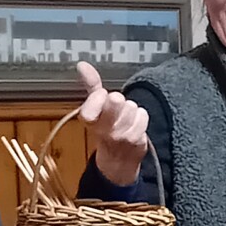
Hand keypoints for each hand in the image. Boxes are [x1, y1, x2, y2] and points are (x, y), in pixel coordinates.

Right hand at [76, 59, 149, 186]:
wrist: (118, 160)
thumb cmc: (106, 128)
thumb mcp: (95, 106)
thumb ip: (91, 85)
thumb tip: (82, 65)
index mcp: (90, 120)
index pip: (90, 106)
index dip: (98, 97)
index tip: (101, 96)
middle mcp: (104, 130)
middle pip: (116, 101)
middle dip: (118, 100)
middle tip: (117, 106)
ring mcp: (121, 137)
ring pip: (132, 107)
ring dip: (130, 111)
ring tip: (125, 118)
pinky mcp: (137, 141)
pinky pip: (143, 116)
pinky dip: (141, 118)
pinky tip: (134, 125)